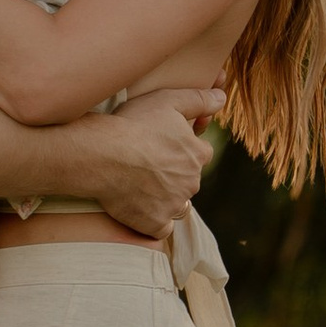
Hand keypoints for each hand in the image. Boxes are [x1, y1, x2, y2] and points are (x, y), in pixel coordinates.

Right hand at [69, 85, 217, 235]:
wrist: (103, 155)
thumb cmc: (134, 124)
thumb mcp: (169, 100)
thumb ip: (199, 100)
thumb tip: (223, 98)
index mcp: (198, 154)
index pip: (200, 154)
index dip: (182, 149)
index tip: (162, 146)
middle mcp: (192, 181)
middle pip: (188, 180)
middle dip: (174, 175)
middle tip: (146, 165)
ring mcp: (174, 205)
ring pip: (177, 205)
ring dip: (165, 199)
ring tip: (140, 187)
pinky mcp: (154, 223)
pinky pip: (160, 228)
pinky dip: (153, 221)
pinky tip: (138, 209)